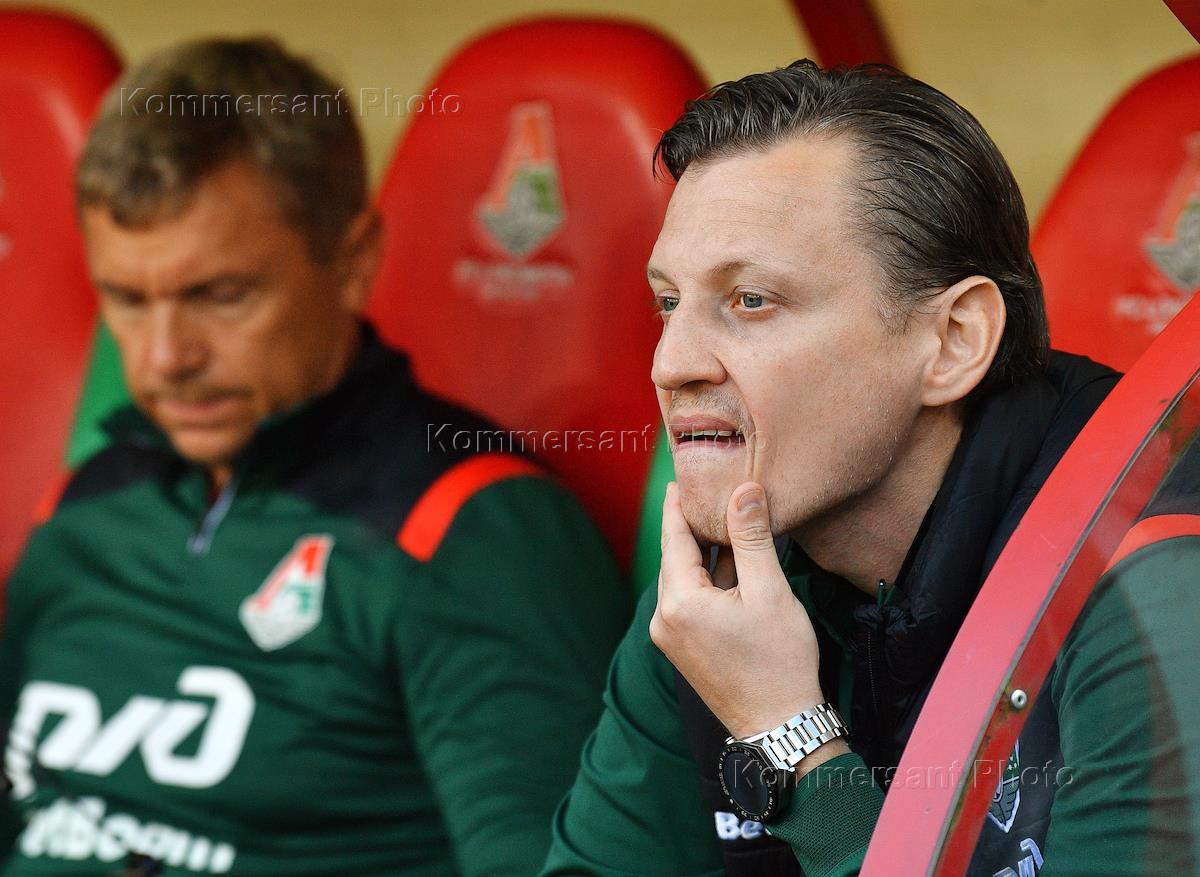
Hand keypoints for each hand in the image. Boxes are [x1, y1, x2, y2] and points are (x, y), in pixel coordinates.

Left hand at [650, 481, 834, 746]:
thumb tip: (744, 489)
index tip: (681, 476)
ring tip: (725, 519)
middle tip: (708, 490)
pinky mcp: (683, 646)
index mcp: (679, 601)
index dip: (678, 503)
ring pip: (685, 577)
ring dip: (705, 552)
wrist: (780, 725)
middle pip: (677, 556)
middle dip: (694, 524)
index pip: (674, 536)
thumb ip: (752, 537)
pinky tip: (732, 562)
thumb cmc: (779, 661)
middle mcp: (664, 617)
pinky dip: (708, 578)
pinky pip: (691, 599)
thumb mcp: (769, 591)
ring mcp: (670, 635)